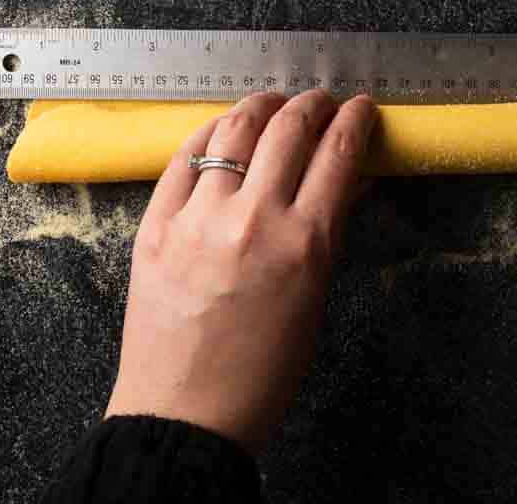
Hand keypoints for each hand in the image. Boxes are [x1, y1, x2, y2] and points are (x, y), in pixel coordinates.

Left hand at [105, 90, 377, 451]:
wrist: (185, 416)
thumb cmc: (263, 369)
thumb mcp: (316, 297)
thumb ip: (331, 229)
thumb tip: (350, 179)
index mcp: (304, 243)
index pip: (339, 152)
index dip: (355, 119)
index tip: (360, 107)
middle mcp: (253, 219)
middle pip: (290, 127)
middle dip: (313, 103)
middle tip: (321, 101)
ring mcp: (199, 218)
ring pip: (235, 128)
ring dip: (262, 106)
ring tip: (273, 104)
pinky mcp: (156, 224)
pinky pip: (185, 157)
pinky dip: (209, 133)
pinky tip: (222, 129)